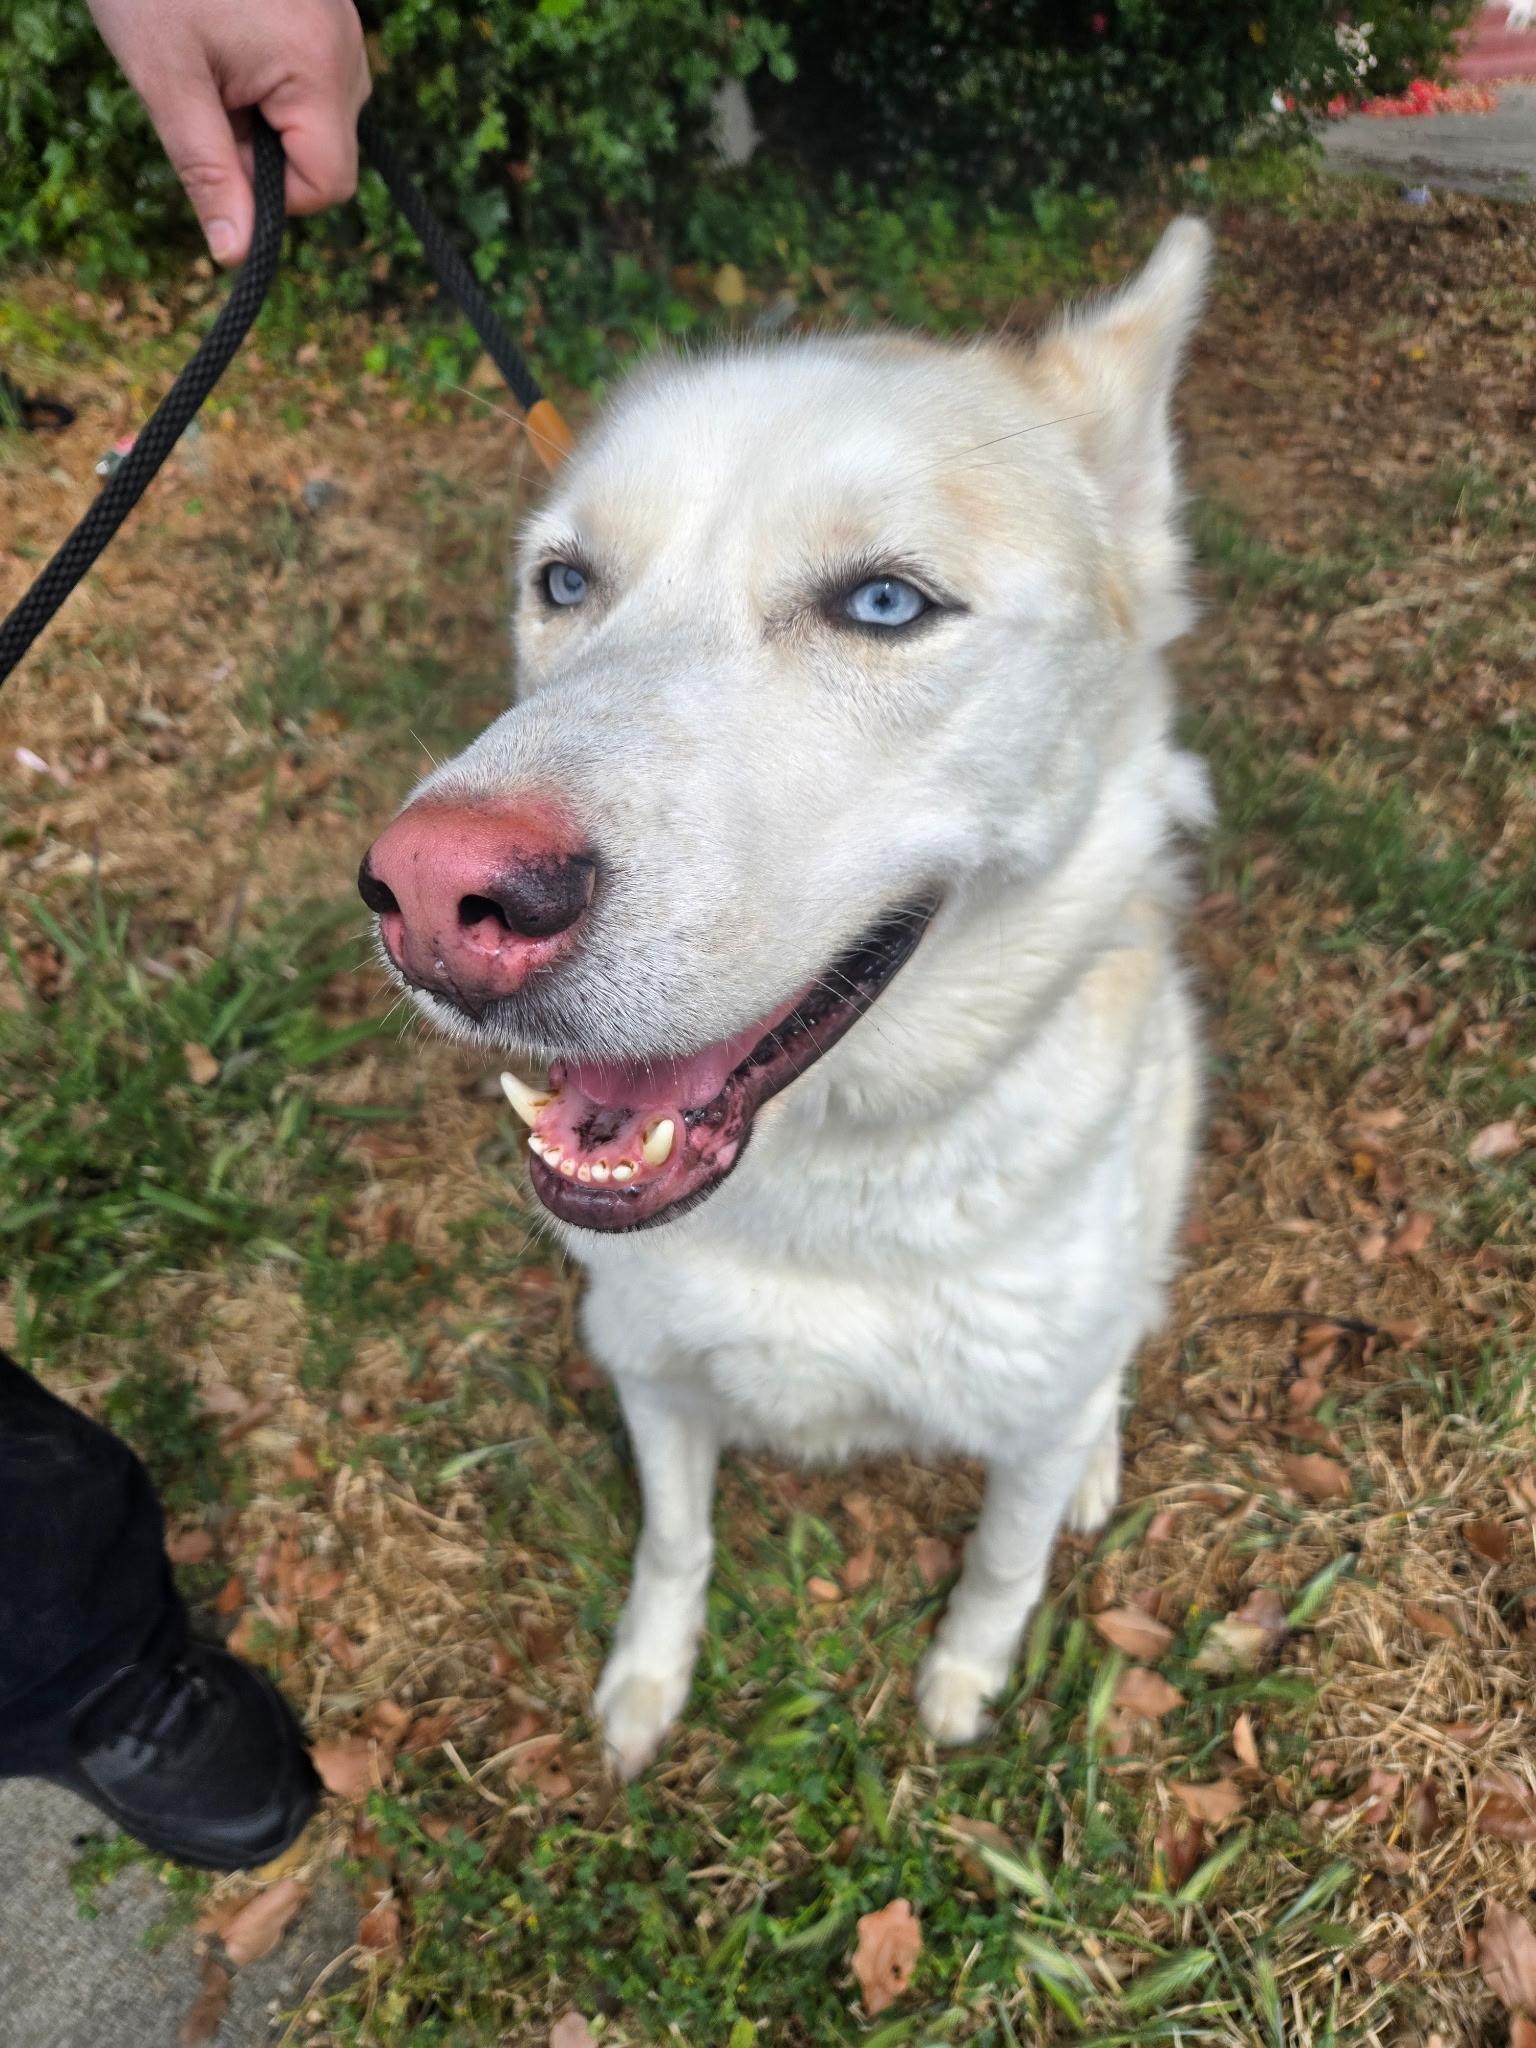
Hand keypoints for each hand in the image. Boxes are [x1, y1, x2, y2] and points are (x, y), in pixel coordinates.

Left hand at [88, 0, 370, 265]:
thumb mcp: (167, 81)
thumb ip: (207, 171)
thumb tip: (235, 254)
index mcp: (319, 70)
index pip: (327, 185)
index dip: (270, 195)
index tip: (217, 150)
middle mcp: (349, 48)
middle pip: (325, 151)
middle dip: (265, 147)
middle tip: (203, 92)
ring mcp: (342, 24)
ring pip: (318, 116)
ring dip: (266, 113)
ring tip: (212, 57)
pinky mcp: (326, 10)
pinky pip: (312, 75)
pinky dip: (271, 78)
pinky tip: (229, 38)